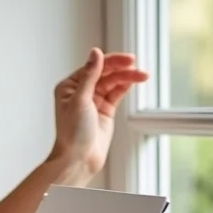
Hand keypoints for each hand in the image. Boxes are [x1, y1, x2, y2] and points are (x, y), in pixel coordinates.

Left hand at [49, 48, 148, 185]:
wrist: (79, 158)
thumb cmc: (72, 133)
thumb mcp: (81, 100)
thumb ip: (90, 76)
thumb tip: (96, 53)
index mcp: (70, 86)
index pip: (93, 67)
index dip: (110, 62)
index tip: (127, 60)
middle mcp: (81, 91)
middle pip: (105, 73)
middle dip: (121, 69)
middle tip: (136, 66)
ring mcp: (94, 100)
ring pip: (113, 83)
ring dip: (127, 77)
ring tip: (143, 75)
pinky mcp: (105, 110)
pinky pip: (116, 93)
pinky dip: (125, 86)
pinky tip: (134, 81)